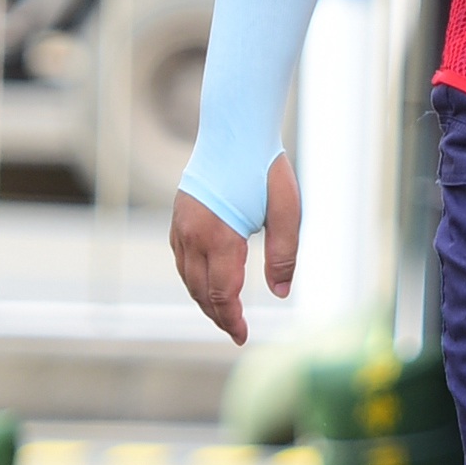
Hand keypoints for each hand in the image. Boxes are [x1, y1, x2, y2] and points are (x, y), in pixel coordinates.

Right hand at [172, 156, 298, 341]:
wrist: (234, 129)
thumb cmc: (264, 168)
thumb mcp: (286, 211)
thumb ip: (284, 254)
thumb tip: (281, 292)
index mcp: (219, 236)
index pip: (222, 294)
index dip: (232, 320)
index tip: (242, 335)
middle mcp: (193, 235)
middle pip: (200, 292)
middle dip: (218, 316)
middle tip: (236, 331)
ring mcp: (181, 225)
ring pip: (187, 277)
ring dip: (204, 300)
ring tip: (224, 313)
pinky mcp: (178, 217)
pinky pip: (181, 259)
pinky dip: (193, 278)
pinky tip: (208, 282)